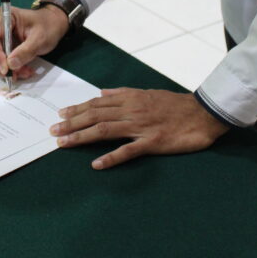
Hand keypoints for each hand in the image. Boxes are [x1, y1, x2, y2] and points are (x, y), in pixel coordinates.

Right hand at [0, 5, 68, 78]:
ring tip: (25, 72)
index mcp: (4, 17)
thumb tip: (11, 64)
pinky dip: (11, 67)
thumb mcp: (40, 38)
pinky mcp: (2, 45)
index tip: (6, 69)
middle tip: (16, 75)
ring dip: (8, 68)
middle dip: (2, 65)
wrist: (53, 25)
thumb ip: (26, 51)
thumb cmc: (48, 26)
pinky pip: (1, 59)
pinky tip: (23, 70)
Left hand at [50, 88, 228, 168]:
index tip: (60, 115)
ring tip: (64, 143)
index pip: (97, 104)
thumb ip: (123, 94)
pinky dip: (111, 157)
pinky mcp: (153, 142)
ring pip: (106, 130)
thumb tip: (102, 93)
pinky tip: (97, 164)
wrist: (203, 113)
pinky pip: (129, 151)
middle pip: (96, 116)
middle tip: (53, 132)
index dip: (77, 109)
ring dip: (82, 137)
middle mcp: (132, 111)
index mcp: (130, 99)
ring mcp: (141, 127)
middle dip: (72, 123)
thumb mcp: (147, 93)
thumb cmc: (175, 104)